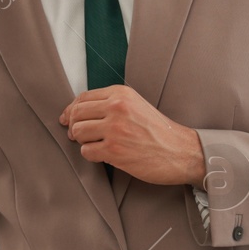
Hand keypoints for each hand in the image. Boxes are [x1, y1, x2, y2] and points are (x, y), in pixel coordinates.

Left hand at [60, 85, 204, 186]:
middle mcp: (117, 108)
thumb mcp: (136, 106)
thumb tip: (78, 111)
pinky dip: (91, 155)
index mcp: (121, 94)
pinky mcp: (114, 150)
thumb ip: (111, 104)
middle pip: (77, 114)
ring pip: (78, 132)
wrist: (181, 152)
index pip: (83, 97)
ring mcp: (115, 129)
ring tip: (95, 145)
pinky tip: (103, 155)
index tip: (68, 119)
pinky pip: (86, 151)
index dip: (72, 110)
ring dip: (83, 141)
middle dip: (74, 126)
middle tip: (78, 136)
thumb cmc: (159, 132)